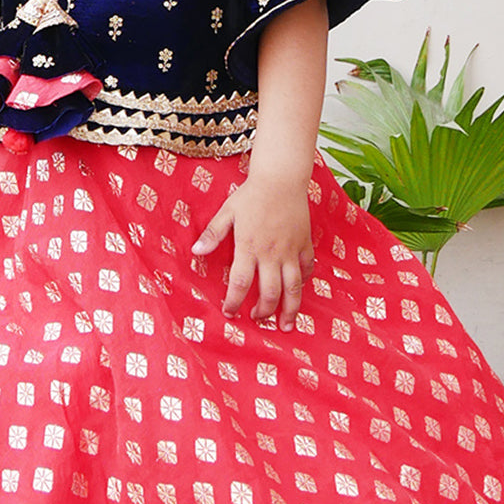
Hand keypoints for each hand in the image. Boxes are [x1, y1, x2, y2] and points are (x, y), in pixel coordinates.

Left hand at [192, 173, 313, 331]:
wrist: (281, 178)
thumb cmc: (251, 194)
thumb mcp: (227, 211)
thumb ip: (213, 233)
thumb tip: (196, 252)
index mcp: (249, 247)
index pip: (240, 283)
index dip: (234, 301)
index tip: (229, 312)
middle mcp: (272, 253)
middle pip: (270, 292)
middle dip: (264, 311)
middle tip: (257, 319)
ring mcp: (291, 250)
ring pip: (294, 288)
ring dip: (290, 309)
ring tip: (286, 325)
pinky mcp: (305, 244)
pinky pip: (307, 268)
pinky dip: (304, 282)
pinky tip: (298, 291)